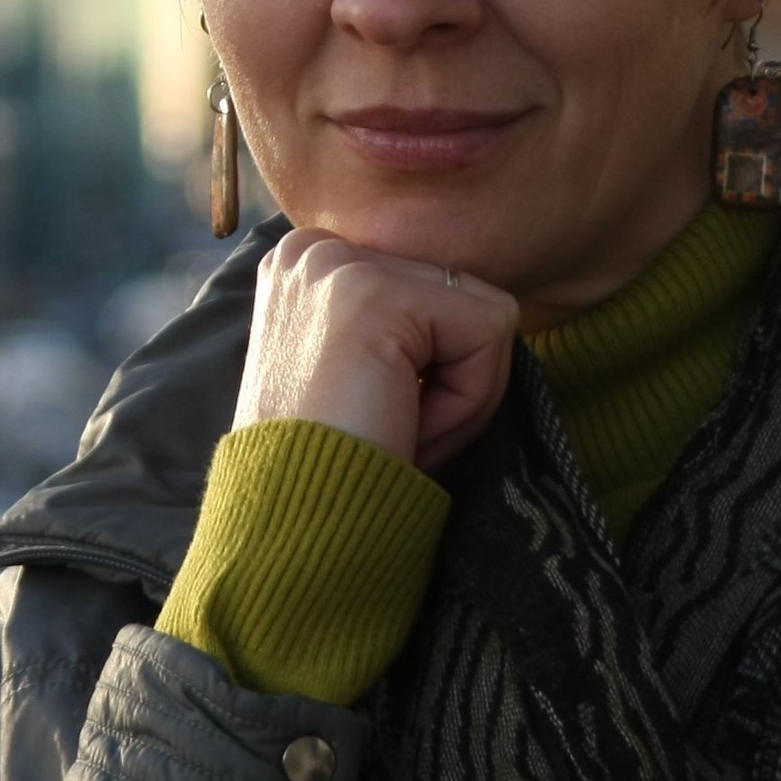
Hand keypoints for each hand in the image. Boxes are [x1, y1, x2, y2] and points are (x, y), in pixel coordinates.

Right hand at [234, 229, 519, 470]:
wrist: (288, 529)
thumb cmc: (332, 470)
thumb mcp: (360, 373)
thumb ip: (406, 330)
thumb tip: (492, 318)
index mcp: (309, 267)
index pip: (436, 295)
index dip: (432, 372)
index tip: (377, 417)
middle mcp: (315, 251)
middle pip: (464, 300)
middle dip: (451, 382)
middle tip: (389, 429)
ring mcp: (338, 266)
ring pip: (486, 319)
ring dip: (461, 396)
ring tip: (393, 428)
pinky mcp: (374, 295)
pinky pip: (490, 334)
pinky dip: (466, 401)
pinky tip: (404, 425)